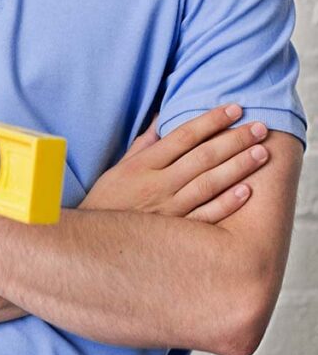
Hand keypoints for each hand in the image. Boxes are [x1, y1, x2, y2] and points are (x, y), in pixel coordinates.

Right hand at [81, 105, 269, 222]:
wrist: (93, 245)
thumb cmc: (108, 203)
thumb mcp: (120, 168)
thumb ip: (144, 144)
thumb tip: (161, 118)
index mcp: (144, 165)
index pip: (184, 136)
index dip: (211, 121)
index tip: (234, 109)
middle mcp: (158, 184)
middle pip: (202, 157)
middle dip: (234, 140)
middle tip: (260, 127)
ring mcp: (169, 210)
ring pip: (208, 183)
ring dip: (237, 167)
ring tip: (261, 153)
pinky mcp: (176, 234)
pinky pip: (205, 217)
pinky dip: (226, 204)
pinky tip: (246, 191)